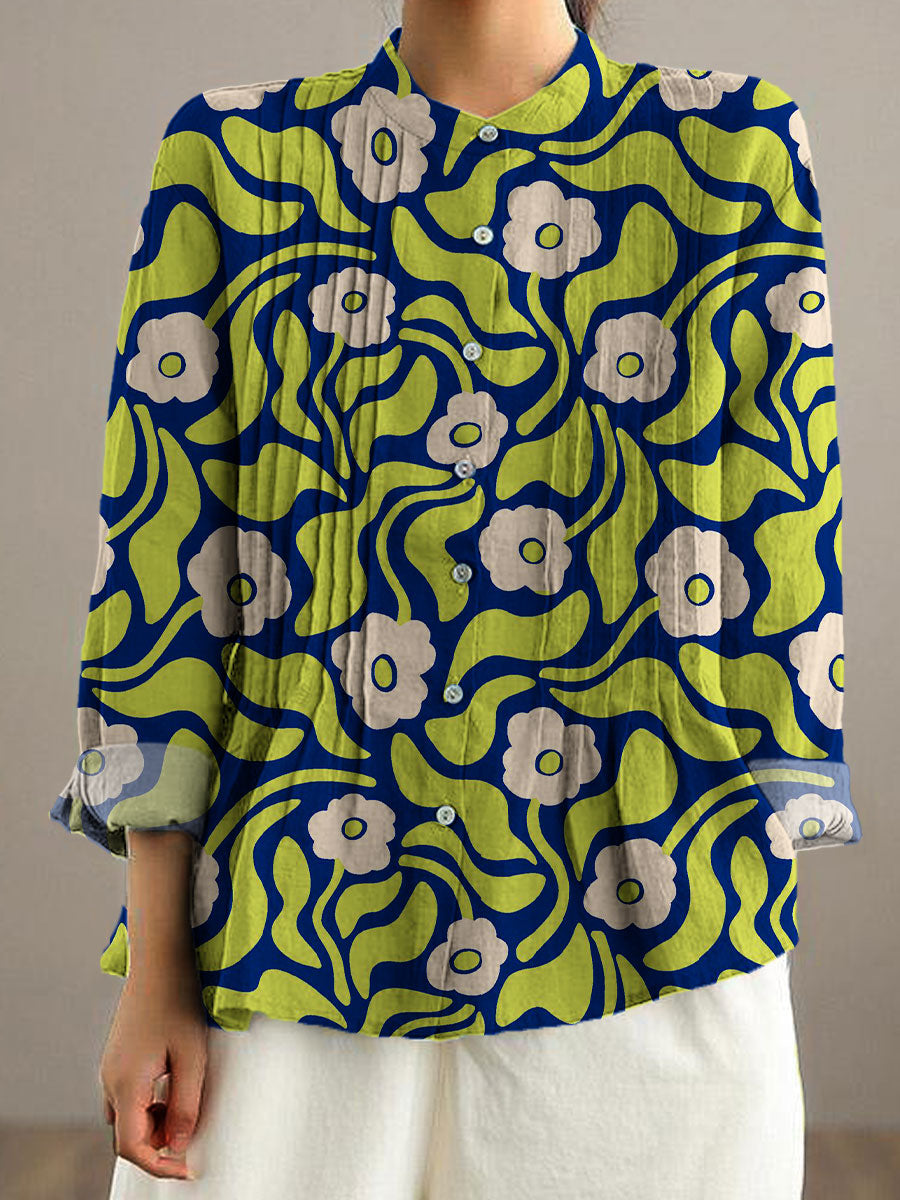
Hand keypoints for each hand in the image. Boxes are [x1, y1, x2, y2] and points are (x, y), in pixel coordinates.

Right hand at [99, 962, 207, 1179]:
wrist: (160, 961)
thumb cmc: (179, 1002)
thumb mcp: (192, 1057)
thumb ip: (186, 1105)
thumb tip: (179, 1145)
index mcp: (126, 1084)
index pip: (132, 1147)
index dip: (159, 1165)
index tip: (186, 1167)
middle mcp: (110, 1080)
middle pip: (126, 1135)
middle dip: (158, 1142)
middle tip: (191, 1127)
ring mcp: (110, 1068)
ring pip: (125, 1117)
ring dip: (153, 1122)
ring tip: (184, 1098)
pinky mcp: (116, 1057)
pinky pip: (126, 1096)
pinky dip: (146, 1104)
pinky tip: (170, 1083)